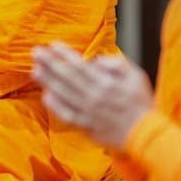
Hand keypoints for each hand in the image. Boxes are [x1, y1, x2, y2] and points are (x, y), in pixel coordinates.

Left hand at [31, 43, 153, 149]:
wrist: (145, 135)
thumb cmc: (141, 104)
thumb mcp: (137, 77)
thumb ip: (117, 65)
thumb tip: (96, 60)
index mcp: (107, 83)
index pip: (81, 65)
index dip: (65, 54)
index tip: (52, 45)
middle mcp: (95, 96)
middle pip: (68, 77)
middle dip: (50, 63)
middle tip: (35, 52)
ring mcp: (88, 112)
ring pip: (64, 94)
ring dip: (48, 81)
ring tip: (35, 70)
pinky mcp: (86, 126)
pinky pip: (66, 114)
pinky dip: (55, 105)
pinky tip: (46, 95)